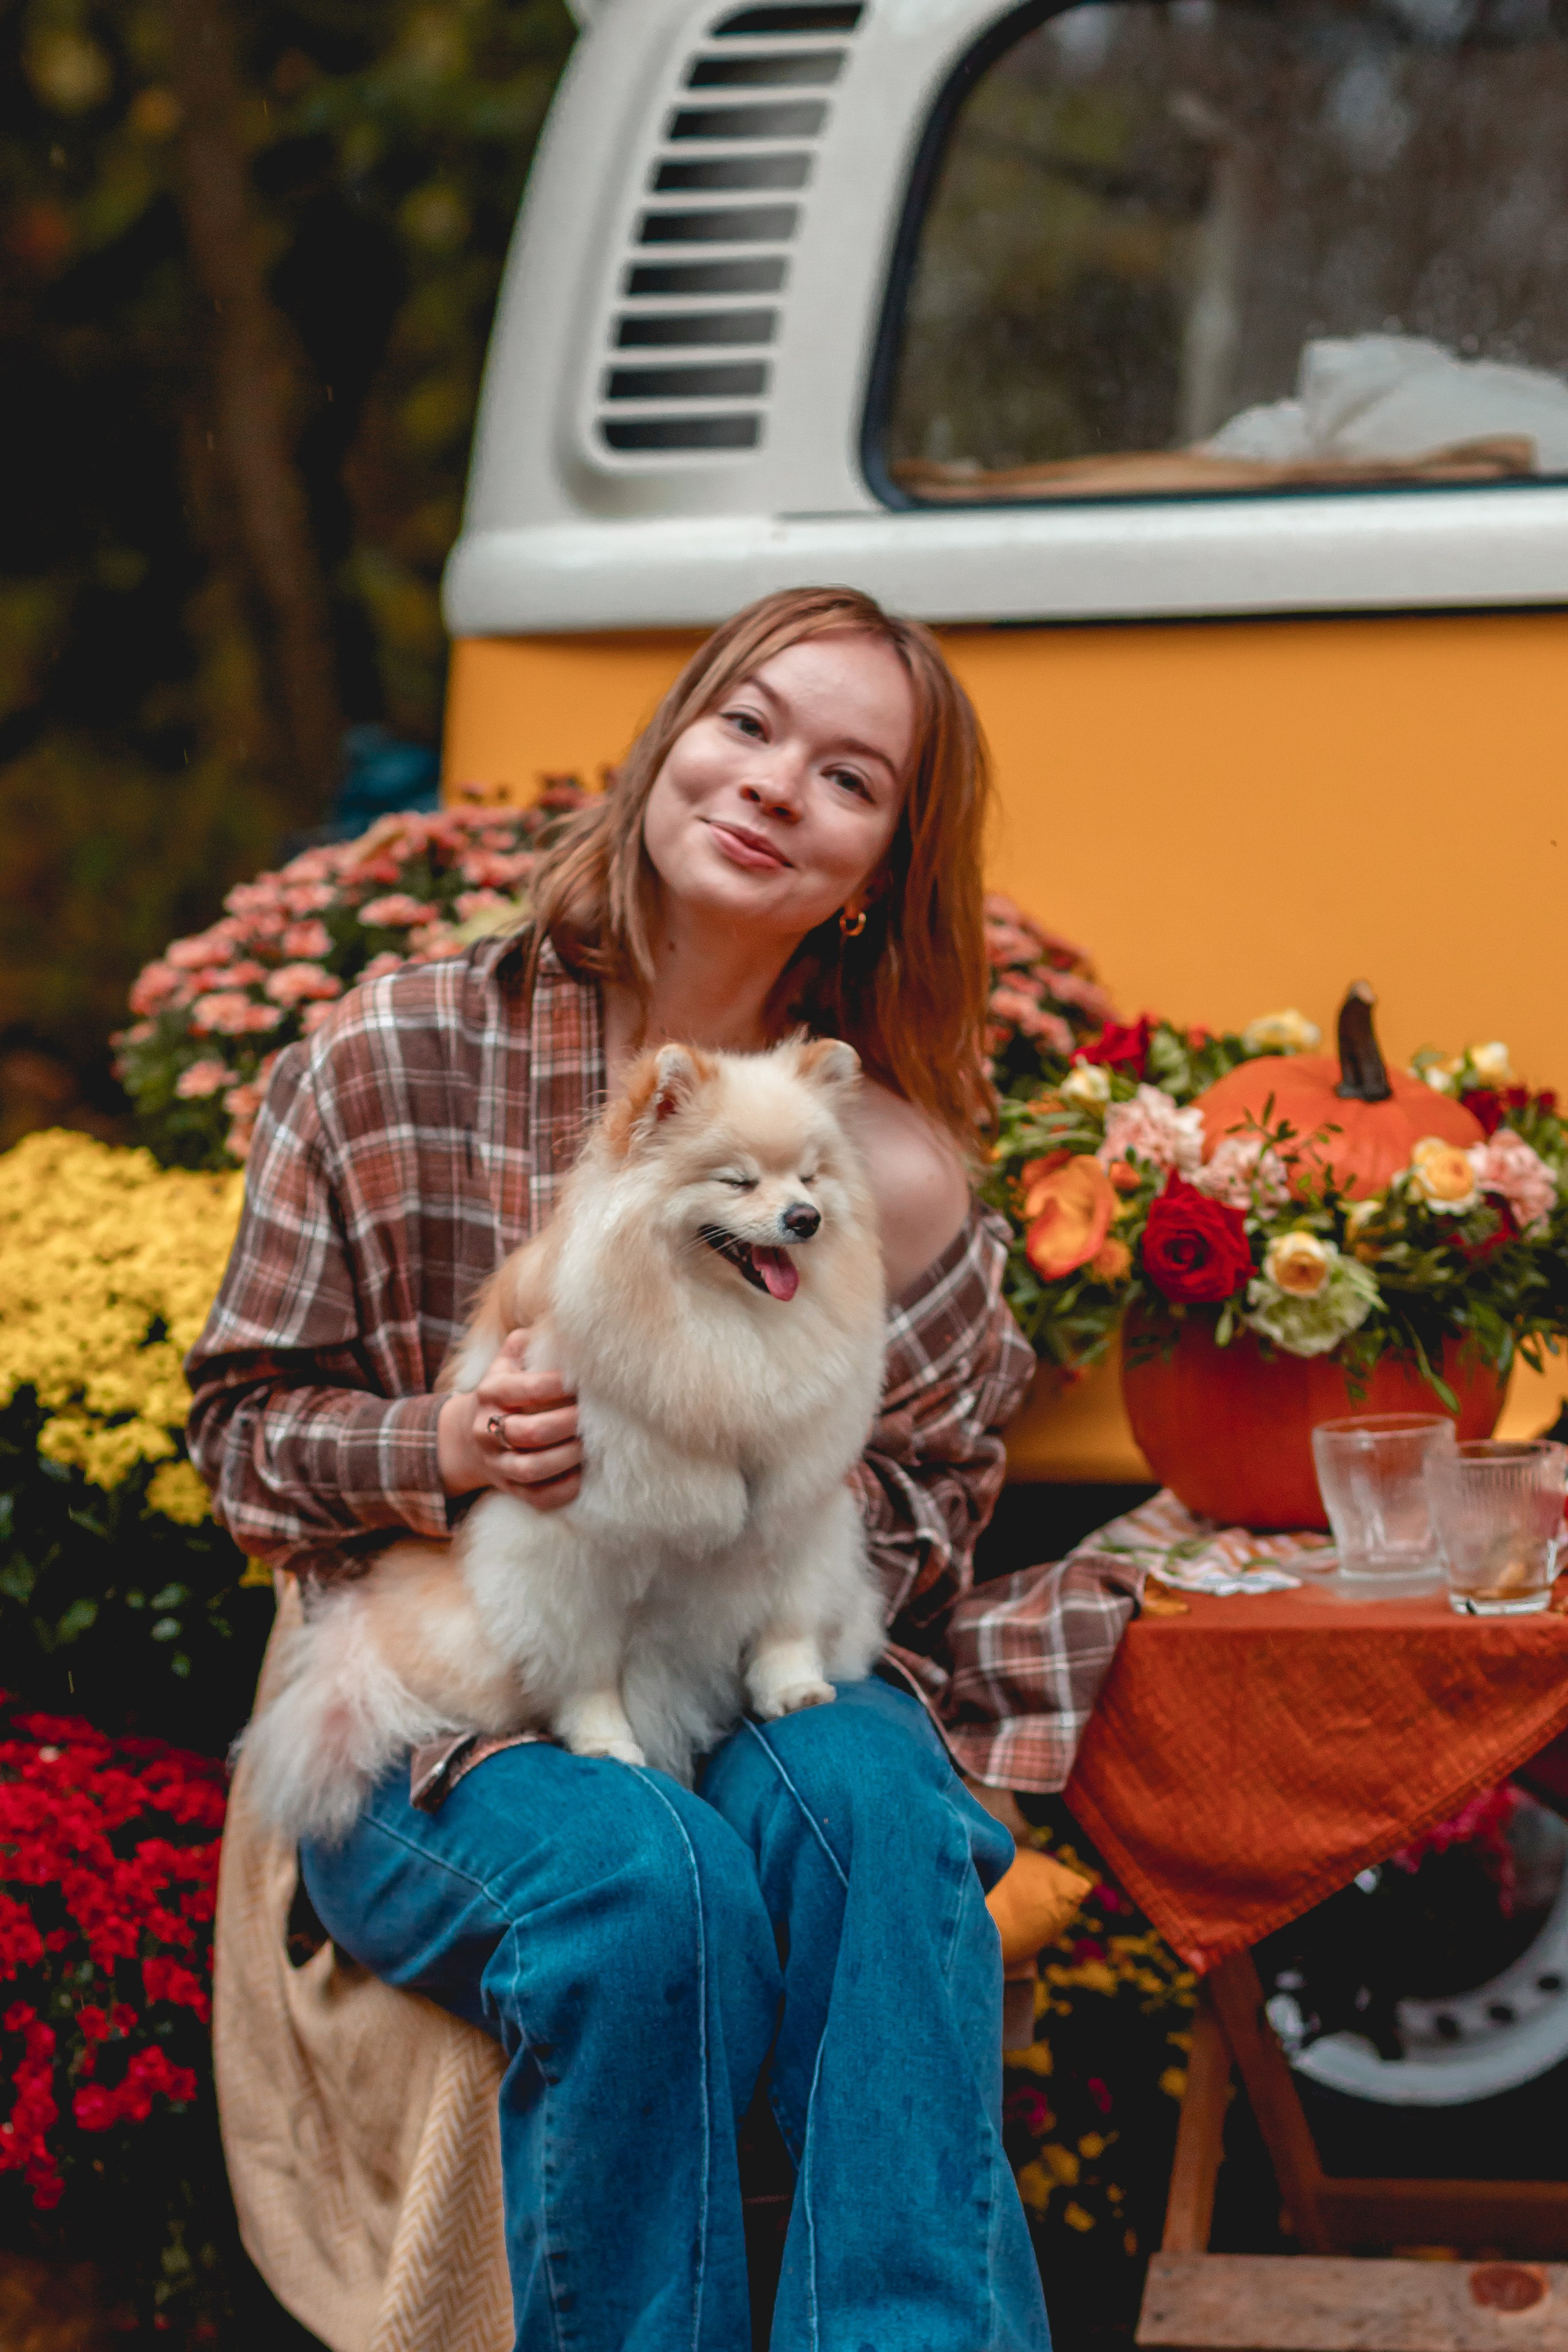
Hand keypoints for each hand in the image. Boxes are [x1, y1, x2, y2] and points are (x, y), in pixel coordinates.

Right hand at [436, 1330, 581, 1511]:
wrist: (468, 1436)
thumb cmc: (505, 1388)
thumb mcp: (508, 1360)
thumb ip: (529, 1342)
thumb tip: (564, 1324)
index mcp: (489, 1391)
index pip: (524, 1388)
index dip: (556, 1385)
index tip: (581, 1381)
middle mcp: (487, 1428)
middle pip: (528, 1432)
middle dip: (566, 1424)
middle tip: (590, 1416)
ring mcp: (496, 1462)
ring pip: (530, 1469)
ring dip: (566, 1458)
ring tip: (587, 1446)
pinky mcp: (508, 1488)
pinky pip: (536, 1497)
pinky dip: (562, 1489)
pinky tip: (580, 1474)